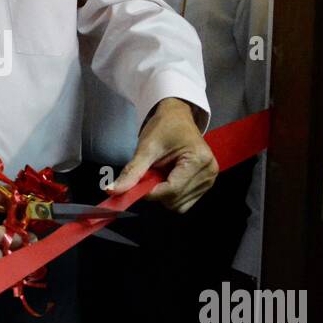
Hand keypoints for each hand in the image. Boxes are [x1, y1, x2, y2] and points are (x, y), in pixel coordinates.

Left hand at [109, 97, 217, 211]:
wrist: (177, 117)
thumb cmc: (164, 127)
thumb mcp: (146, 147)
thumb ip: (132, 171)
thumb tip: (113, 190)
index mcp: (199, 159)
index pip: (171, 190)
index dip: (150, 192)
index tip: (136, 184)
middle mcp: (209, 172)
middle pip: (175, 201)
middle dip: (157, 192)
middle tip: (151, 172)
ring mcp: (209, 180)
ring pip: (179, 205)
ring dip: (164, 194)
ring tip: (161, 173)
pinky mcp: (206, 185)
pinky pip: (184, 202)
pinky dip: (171, 195)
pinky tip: (169, 178)